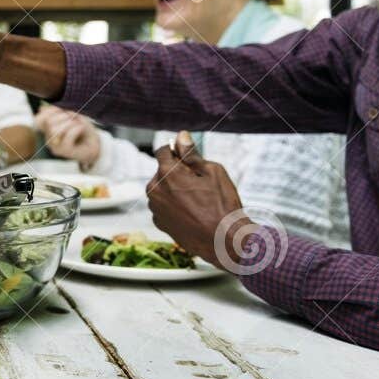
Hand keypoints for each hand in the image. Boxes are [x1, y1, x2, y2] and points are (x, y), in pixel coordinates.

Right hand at [35, 107, 100, 169]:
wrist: (95, 144)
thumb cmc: (83, 130)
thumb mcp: (71, 116)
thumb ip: (58, 112)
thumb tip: (42, 108)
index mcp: (48, 130)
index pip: (38, 120)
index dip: (49, 111)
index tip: (63, 110)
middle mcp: (49, 139)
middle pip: (48, 122)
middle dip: (63, 116)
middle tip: (73, 119)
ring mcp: (56, 147)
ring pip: (55, 129)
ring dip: (69, 123)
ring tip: (78, 125)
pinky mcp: (65, 151)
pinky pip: (67, 136)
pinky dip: (76, 129)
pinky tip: (81, 128)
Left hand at [145, 131, 245, 267]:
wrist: (224, 242)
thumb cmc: (221, 205)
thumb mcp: (212, 172)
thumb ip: (191, 154)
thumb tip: (181, 136)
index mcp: (166, 174)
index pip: (163, 151)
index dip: (176, 150)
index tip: (188, 156)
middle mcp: (154, 190)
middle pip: (162, 171)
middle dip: (177, 172)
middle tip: (200, 182)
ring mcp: (155, 209)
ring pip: (163, 190)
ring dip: (175, 190)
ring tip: (199, 200)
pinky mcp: (160, 223)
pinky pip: (164, 207)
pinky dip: (174, 206)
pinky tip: (193, 213)